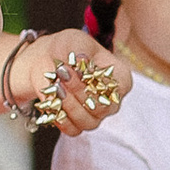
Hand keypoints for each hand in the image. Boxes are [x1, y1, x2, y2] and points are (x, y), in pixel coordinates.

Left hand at [6, 28, 128, 131]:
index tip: (76, 68)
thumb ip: (79, 48)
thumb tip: (81, 59)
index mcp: (120, 77)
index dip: (99, 81)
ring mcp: (96, 115)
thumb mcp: (74, 40)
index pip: (119, 87)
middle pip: (102, 107)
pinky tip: (49, 103)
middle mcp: (111, 100)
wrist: (48, 61)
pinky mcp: (78, 125)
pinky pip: (72, 130)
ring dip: (68, 105)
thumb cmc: (68, 48)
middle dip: (79, 91)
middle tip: (60, 73)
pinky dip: (59, 118)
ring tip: (54, 87)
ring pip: (87, 121)